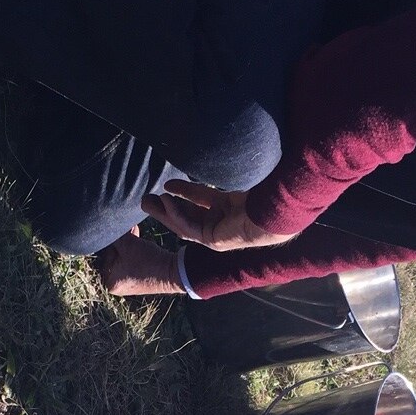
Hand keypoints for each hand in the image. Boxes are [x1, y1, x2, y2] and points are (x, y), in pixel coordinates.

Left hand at [95, 228, 181, 295]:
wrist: (173, 272)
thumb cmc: (147, 260)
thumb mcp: (127, 244)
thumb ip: (114, 235)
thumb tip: (108, 228)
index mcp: (109, 282)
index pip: (105, 254)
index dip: (114, 240)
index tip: (124, 231)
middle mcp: (116, 287)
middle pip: (115, 257)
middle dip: (123, 242)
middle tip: (132, 231)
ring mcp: (128, 286)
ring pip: (124, 259)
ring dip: (130, 246)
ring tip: (138, 235)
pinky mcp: (138, 283)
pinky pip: (132, 265)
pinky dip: (136, 255)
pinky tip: (142, 246)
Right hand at [141, 181, 297, 251]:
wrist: (270, 216)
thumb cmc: (256, 203)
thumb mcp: (224, 193)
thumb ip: (205, 190)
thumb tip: (193, 174)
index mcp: (222, 214)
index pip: (195, 206)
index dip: (181, 195)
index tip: (166, 186)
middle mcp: (216, 228)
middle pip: (184, 219)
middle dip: (163, 211)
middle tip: (145, 201)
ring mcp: (213, 237)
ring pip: (182, 226)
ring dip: (165, 214)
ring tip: (150, 202)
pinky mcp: (213, 241)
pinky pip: (190, 228)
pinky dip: (178, 215)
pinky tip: (167, 202)